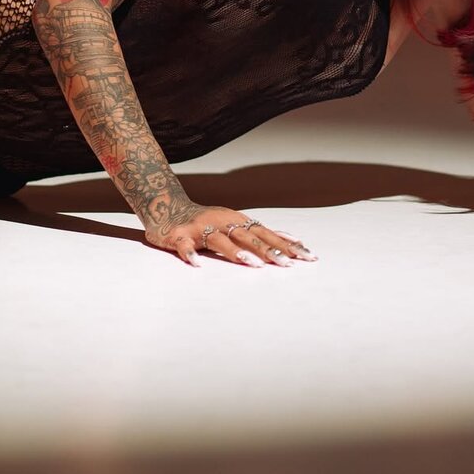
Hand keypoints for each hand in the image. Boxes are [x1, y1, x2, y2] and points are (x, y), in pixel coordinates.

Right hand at [144, 204, 318, 267]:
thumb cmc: (207, 221)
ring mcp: (201, 229)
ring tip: (253, 264)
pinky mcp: (179, 236)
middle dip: (269, 250)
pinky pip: (184, 247)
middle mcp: (223, 222)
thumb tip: (291, 240)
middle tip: (287, 264)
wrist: (166, 207)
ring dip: (236, 252)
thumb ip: (260, 233)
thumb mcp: (235, 224)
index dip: (286, 244)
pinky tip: (197, 266)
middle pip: (249, 237)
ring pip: (220, 241)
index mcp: (238, 221)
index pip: (267, 233)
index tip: (306, 256)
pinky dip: (190, 255)